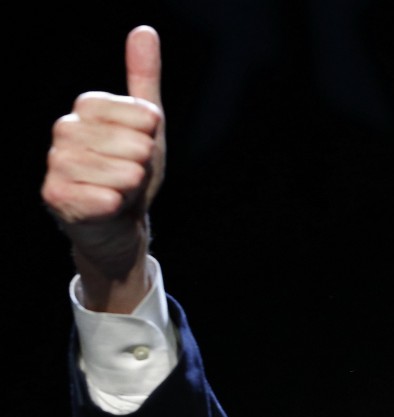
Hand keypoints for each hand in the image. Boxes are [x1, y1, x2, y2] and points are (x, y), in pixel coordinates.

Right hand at [41, 26, 165, 310]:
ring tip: (120, 190)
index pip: (141, 113)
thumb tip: (144, 31)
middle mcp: (64, 130)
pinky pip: (108, 198)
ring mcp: (56, 163)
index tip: (141, 146)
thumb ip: (144, 78)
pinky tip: (108, 206)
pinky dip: (117, 207)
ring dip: (132, 187)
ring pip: (125, 172)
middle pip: (135, 144)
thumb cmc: (133, 170)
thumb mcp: (148, 125)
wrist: (120, 221)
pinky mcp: (55, 196)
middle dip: (143, 165)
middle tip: (130, 174)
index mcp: (86, 107)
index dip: (152, 136)